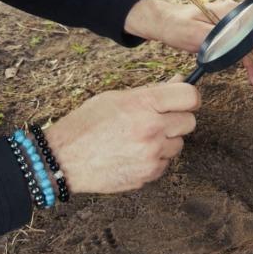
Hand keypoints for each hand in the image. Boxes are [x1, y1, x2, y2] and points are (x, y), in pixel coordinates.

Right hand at [44, 79, 199, 193]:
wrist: (63, 159)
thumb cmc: (87, 125)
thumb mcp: (117, 99)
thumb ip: (152, 92)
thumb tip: (181, 80)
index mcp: (143, 104)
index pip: (190, 96)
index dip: (190, 98)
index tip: (185, 101)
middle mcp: (152, 128)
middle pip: (190, 121)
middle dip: (177, 120)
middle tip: (157, 121)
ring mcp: (152, 153)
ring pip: (179, 144)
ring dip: (165, 141)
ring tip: (138, 140)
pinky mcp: (150, 173)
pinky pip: (166, 162)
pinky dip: (155, 159)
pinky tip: (133, 155)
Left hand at [125, 0, 252, 94]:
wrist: (166, 22)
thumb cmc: (177, 24)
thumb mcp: (194, 32)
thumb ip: (216, 39)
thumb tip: (236, 48)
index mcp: (232, 14)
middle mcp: (238, 19)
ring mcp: (236, 28)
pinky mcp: (231, 37)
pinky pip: (245, 54)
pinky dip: (250, 68)